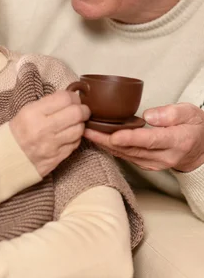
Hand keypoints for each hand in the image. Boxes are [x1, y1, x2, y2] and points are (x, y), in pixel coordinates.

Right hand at [10, 89, 89, 176]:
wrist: (6, 158)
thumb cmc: (18, 131)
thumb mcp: (27, 111)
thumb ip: (48, 103)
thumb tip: (69, 97)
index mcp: (33, 113)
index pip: (64, 98)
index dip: (73, 97)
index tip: (73, 98)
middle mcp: (43, 128)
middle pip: (76, 113)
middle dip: (83, 109)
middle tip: (81, 110)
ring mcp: (51, 145)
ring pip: (79, 129)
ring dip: (80, 124)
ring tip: (75, 122)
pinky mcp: (57, 158)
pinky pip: (75, 144)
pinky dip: (76, 137)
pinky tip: (70, 135)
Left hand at [84, 102, 203, 171]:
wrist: (200, 148)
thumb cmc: (194, 127)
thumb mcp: (190, 113)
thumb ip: (171, 113)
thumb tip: (149, 116)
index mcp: (176, 141)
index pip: (150, 140)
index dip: (130, 138)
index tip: (114, 135)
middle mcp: (163, 156)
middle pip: (132, 149)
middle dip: (107, 141)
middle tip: (87, 130)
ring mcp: (153, 163)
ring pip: (125, 155)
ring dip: (104, 144)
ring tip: (86, 132)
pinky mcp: (145, 164)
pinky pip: (125, 156)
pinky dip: (110, 148)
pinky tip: (97, 139)